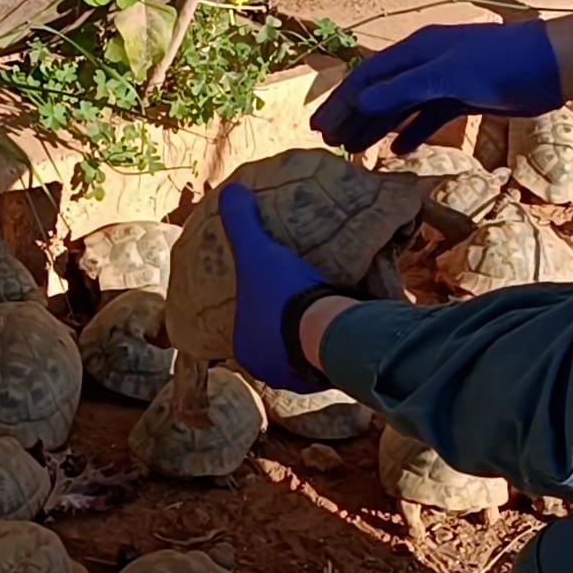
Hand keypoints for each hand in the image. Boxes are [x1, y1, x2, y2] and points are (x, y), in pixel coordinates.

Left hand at [217, 183, 332, 392]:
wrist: (322, 325)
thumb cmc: (282, 292)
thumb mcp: (256, 250)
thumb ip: (241, 223)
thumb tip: (230, 191)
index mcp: (245, 347)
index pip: (252, 327)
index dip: (266, 307)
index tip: (281, 293)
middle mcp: (267, 371)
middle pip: (280, 344)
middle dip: (291, 327)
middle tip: (307, 305)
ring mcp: (298, 379)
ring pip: (306, 356)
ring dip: (314, 340)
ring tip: (327, 316)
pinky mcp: (328, 381)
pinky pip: (330, 363)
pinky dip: (335, 350)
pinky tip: (342, 331)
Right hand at [311, 19, 563, 152]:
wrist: (550, 67)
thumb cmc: (499, 64)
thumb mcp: (446, 76)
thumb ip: (404, 89)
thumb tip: (361, 99)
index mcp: (416, 51)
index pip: (367, 78)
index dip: (340, 102)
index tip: (318, 128)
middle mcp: (425, 65)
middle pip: (379, 92)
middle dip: (351, 117)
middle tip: (327, 144)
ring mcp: (443, 82)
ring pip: (399, 108)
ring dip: (375, 128)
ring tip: (352, 152)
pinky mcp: (462, 99)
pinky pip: (427, 118)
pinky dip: (411, 134)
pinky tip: (398, 152)